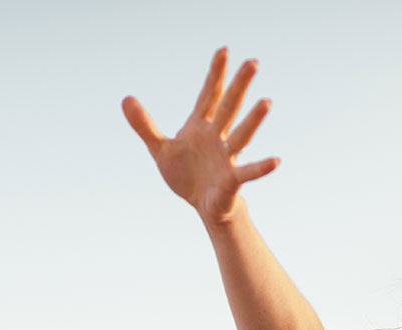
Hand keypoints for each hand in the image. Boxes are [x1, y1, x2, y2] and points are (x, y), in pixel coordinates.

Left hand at [122, 46, 279, 224]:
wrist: (202, 206)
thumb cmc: (186, 176)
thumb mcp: (160, 149)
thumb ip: (144, 125)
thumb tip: (125, 98)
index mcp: (201, 127)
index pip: (208, 95)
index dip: (215, 74)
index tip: (223, 50)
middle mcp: (217, 138)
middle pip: (229, 107)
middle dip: (239, 85)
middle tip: (253, 62)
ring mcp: (226, 158)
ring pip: (241, 135)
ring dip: (253, 120)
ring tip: (266, 102)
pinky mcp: (231, 180)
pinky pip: (248, 172)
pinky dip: (261, 167)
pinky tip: (275, 161)